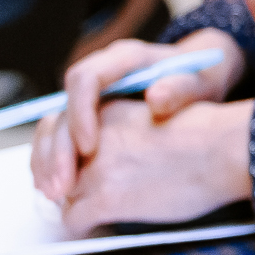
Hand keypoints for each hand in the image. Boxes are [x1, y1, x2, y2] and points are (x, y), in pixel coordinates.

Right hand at [32, 30, 244, 201]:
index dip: (81, 113)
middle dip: (58, 149)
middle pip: (62, 106)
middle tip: (62, 187)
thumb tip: (156, 99)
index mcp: (125, 59)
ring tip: (55, 195)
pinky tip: (61, 192)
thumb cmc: (202, 79)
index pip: (86, 78)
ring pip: (55, 125)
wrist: (204, 78)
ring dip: (50, 161)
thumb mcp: (200, 83)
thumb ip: (182, 89)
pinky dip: (58, 164)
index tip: (90, 149)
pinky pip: (64, 139)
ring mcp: (93, 97)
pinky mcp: (91, 117)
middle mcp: (102, 75)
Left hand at [53, 98, 254, 233]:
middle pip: (48, 162)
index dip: (52, 151)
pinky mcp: (103, 199)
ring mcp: (95, 170)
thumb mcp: (155, 116)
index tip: (58, 167)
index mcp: (105, 111)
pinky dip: (81, 227)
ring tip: (88, 212)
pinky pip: (72, 221)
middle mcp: (92, 137)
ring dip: (72, 203)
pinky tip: (98, 226)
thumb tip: (115, 155)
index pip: (55, 128)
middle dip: (51, 179)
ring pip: (61, 194)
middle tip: (60, 194)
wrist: (226, 149)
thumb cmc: (207, 136)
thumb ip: (124, 130)